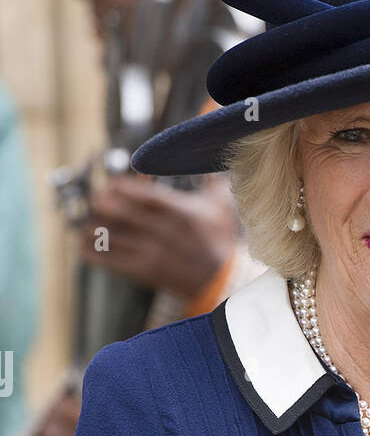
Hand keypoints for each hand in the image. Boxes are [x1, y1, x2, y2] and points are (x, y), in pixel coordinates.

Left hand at [75, 173, 239, 296]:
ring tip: (85, 223)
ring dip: (93, 228)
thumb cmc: (220, 241)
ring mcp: (151, 252)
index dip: (121, 187)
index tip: (109, 184)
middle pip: (122, 213)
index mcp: (178, 211)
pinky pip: (111, 261)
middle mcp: (162, 230)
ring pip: (113, 236)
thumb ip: (211, 180)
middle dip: (102, 204)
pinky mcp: (145, 272)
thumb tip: (207, 154)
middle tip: (94, 201)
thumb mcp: (221, 206)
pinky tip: (82, 247)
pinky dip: (93, 254)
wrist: (222, 281)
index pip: (142, 194)